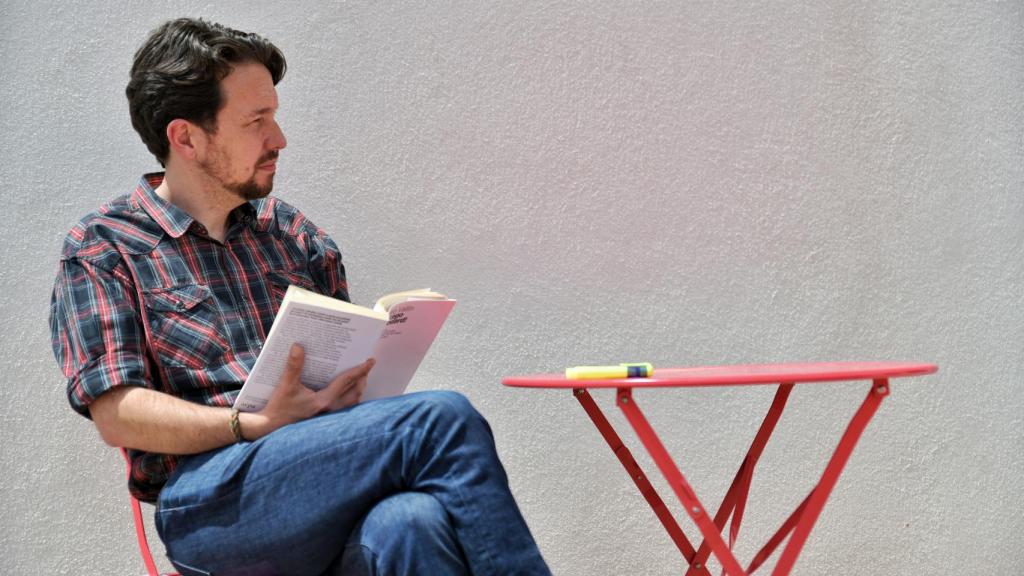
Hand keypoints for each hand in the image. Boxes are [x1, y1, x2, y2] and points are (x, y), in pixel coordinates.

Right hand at [239, 344, 374, 439]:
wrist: (271, 428)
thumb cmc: (279, 408)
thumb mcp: (285, 385)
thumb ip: (293, 366)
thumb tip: (298, 347)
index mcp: (323, 401)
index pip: (347, 381)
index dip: (360, 370)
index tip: (370, 361)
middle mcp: (330, 409)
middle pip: (355, 392)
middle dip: (363, 378)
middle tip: (367, 366)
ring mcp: (329, 417)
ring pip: (352, 402)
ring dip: (359, 389)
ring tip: (361, 378)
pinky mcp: (325, 420)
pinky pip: (345, 408)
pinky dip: (351, 399)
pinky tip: (348, 393)